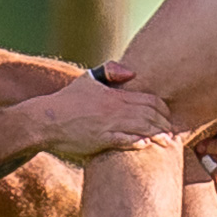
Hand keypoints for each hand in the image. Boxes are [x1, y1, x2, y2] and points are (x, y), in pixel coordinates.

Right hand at [21, 67, 172, 159]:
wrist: (44, 120)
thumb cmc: (66, 101)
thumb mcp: (87, 80)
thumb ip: (109, 71)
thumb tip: (131, 72)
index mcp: (114, 95)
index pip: (150, 100)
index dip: (164, 110)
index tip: (168, 118)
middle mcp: (114, 109)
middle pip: (150, 115)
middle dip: (165, 125)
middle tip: (172, 134)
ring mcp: (108, 125)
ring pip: (142, 128)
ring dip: (157, 135)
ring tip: (166, 143)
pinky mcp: (100, 140)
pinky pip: (125, 141)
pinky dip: (138, 142)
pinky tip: (146, 145)